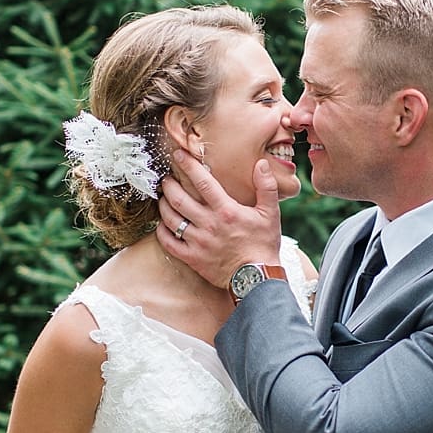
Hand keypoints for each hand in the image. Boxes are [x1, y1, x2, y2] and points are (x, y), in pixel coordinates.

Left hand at [156, 146, 282, 287]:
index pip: (203, 182)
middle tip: (166, 179)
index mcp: (227, 211)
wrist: (257, 278)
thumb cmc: (264, 244)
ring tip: (163, 198)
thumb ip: (266, 187)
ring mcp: (198, 242)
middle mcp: (209, 224)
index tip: (178, 155)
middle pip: (179, 199)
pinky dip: (162, 231)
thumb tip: (260, 164)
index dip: (189, 166)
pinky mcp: (191, 258)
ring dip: (163, 206)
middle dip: (169, 185)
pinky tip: (163, 224)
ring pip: (170, 219)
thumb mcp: (270, 213)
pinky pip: (168, 242)